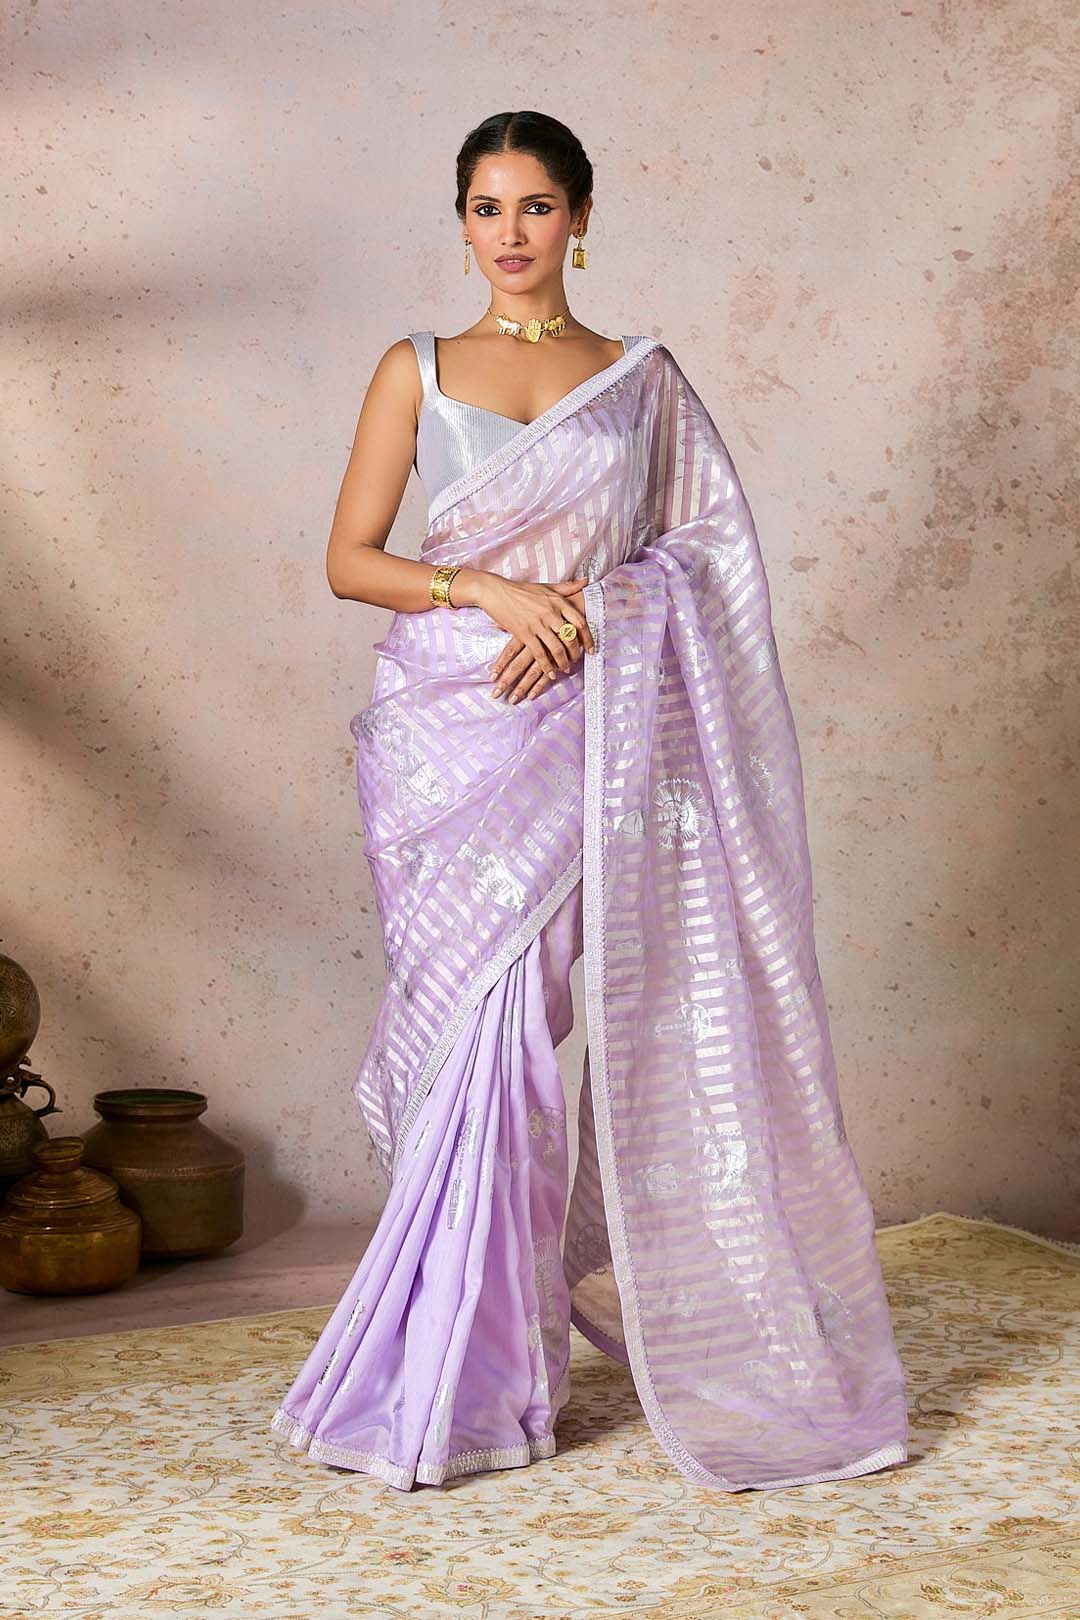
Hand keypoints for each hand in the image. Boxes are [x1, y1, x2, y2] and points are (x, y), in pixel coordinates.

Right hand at [482, 579, 594, 701]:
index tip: (592, 649)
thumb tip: (586, 581)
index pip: (580, 622)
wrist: (496, 591)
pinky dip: (547, 666)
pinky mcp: (524, 633)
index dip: (588, 638)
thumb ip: (567, 587)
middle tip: (576, 661)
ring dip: (563, 662)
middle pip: (570, 638)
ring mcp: (537, 624)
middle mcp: (550, 613)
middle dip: (576, 653)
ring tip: (565, 668)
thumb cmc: (521, 589)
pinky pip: (539, 654)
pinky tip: (551, 673)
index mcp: (558, 601)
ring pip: (556, 648)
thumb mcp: (546, 586)